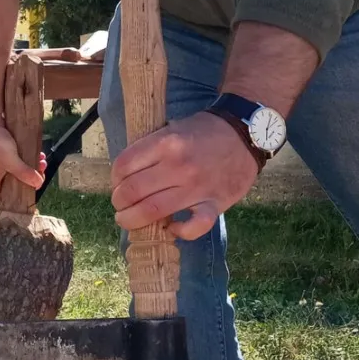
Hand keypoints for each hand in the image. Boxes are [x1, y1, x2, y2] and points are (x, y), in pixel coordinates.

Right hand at [0, 119, 45, 204]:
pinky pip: (19, 162)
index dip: (19, 202)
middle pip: (15, 187)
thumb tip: (39, 183)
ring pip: (19, 173)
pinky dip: (29, 160)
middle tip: (42, 175)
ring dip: (32, 169)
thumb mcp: (11, 160)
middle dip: (30, 181)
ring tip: (42, 162)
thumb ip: (24, 173)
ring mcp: (0, 166)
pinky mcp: (5, 156)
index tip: (33, 197)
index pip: (4, 201)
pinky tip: (39, 155)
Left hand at [111, 112, 258, 240]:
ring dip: (133, 220)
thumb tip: (124, 174)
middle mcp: (179, 165)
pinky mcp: (215, 203)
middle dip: (119, 202)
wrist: (246, 133)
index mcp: (166, 143)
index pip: (124, 165)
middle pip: (133, 192)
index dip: (114, 178)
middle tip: (120, 205)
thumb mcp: (172, 128)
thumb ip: (151, 148)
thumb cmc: (204, 131)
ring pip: (152, 212)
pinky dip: (179, 231)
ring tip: (129, 219)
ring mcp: (197, 187)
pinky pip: (194, 226)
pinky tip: (172, 228)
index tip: (117, 184)